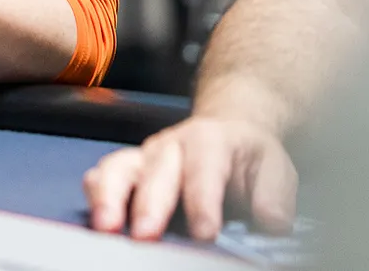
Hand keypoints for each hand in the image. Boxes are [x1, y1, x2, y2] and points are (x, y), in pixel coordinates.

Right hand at [83, 116, 296, 241]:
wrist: (224, 132)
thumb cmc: (246, 157)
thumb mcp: (273, 168)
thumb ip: (274, 195)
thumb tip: (270, 222)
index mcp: (209, 140)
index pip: (203, 171)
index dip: (202, 202)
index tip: (204, 233)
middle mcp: (169, 145)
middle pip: (155, 172)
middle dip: (148, 204)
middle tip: (145, 236)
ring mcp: (143, 157)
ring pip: (117, 168)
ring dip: (109, 197)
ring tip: (106, 227)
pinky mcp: (126, 171)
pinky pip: (100, 176)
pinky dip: (94, 196)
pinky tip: (95, 220)